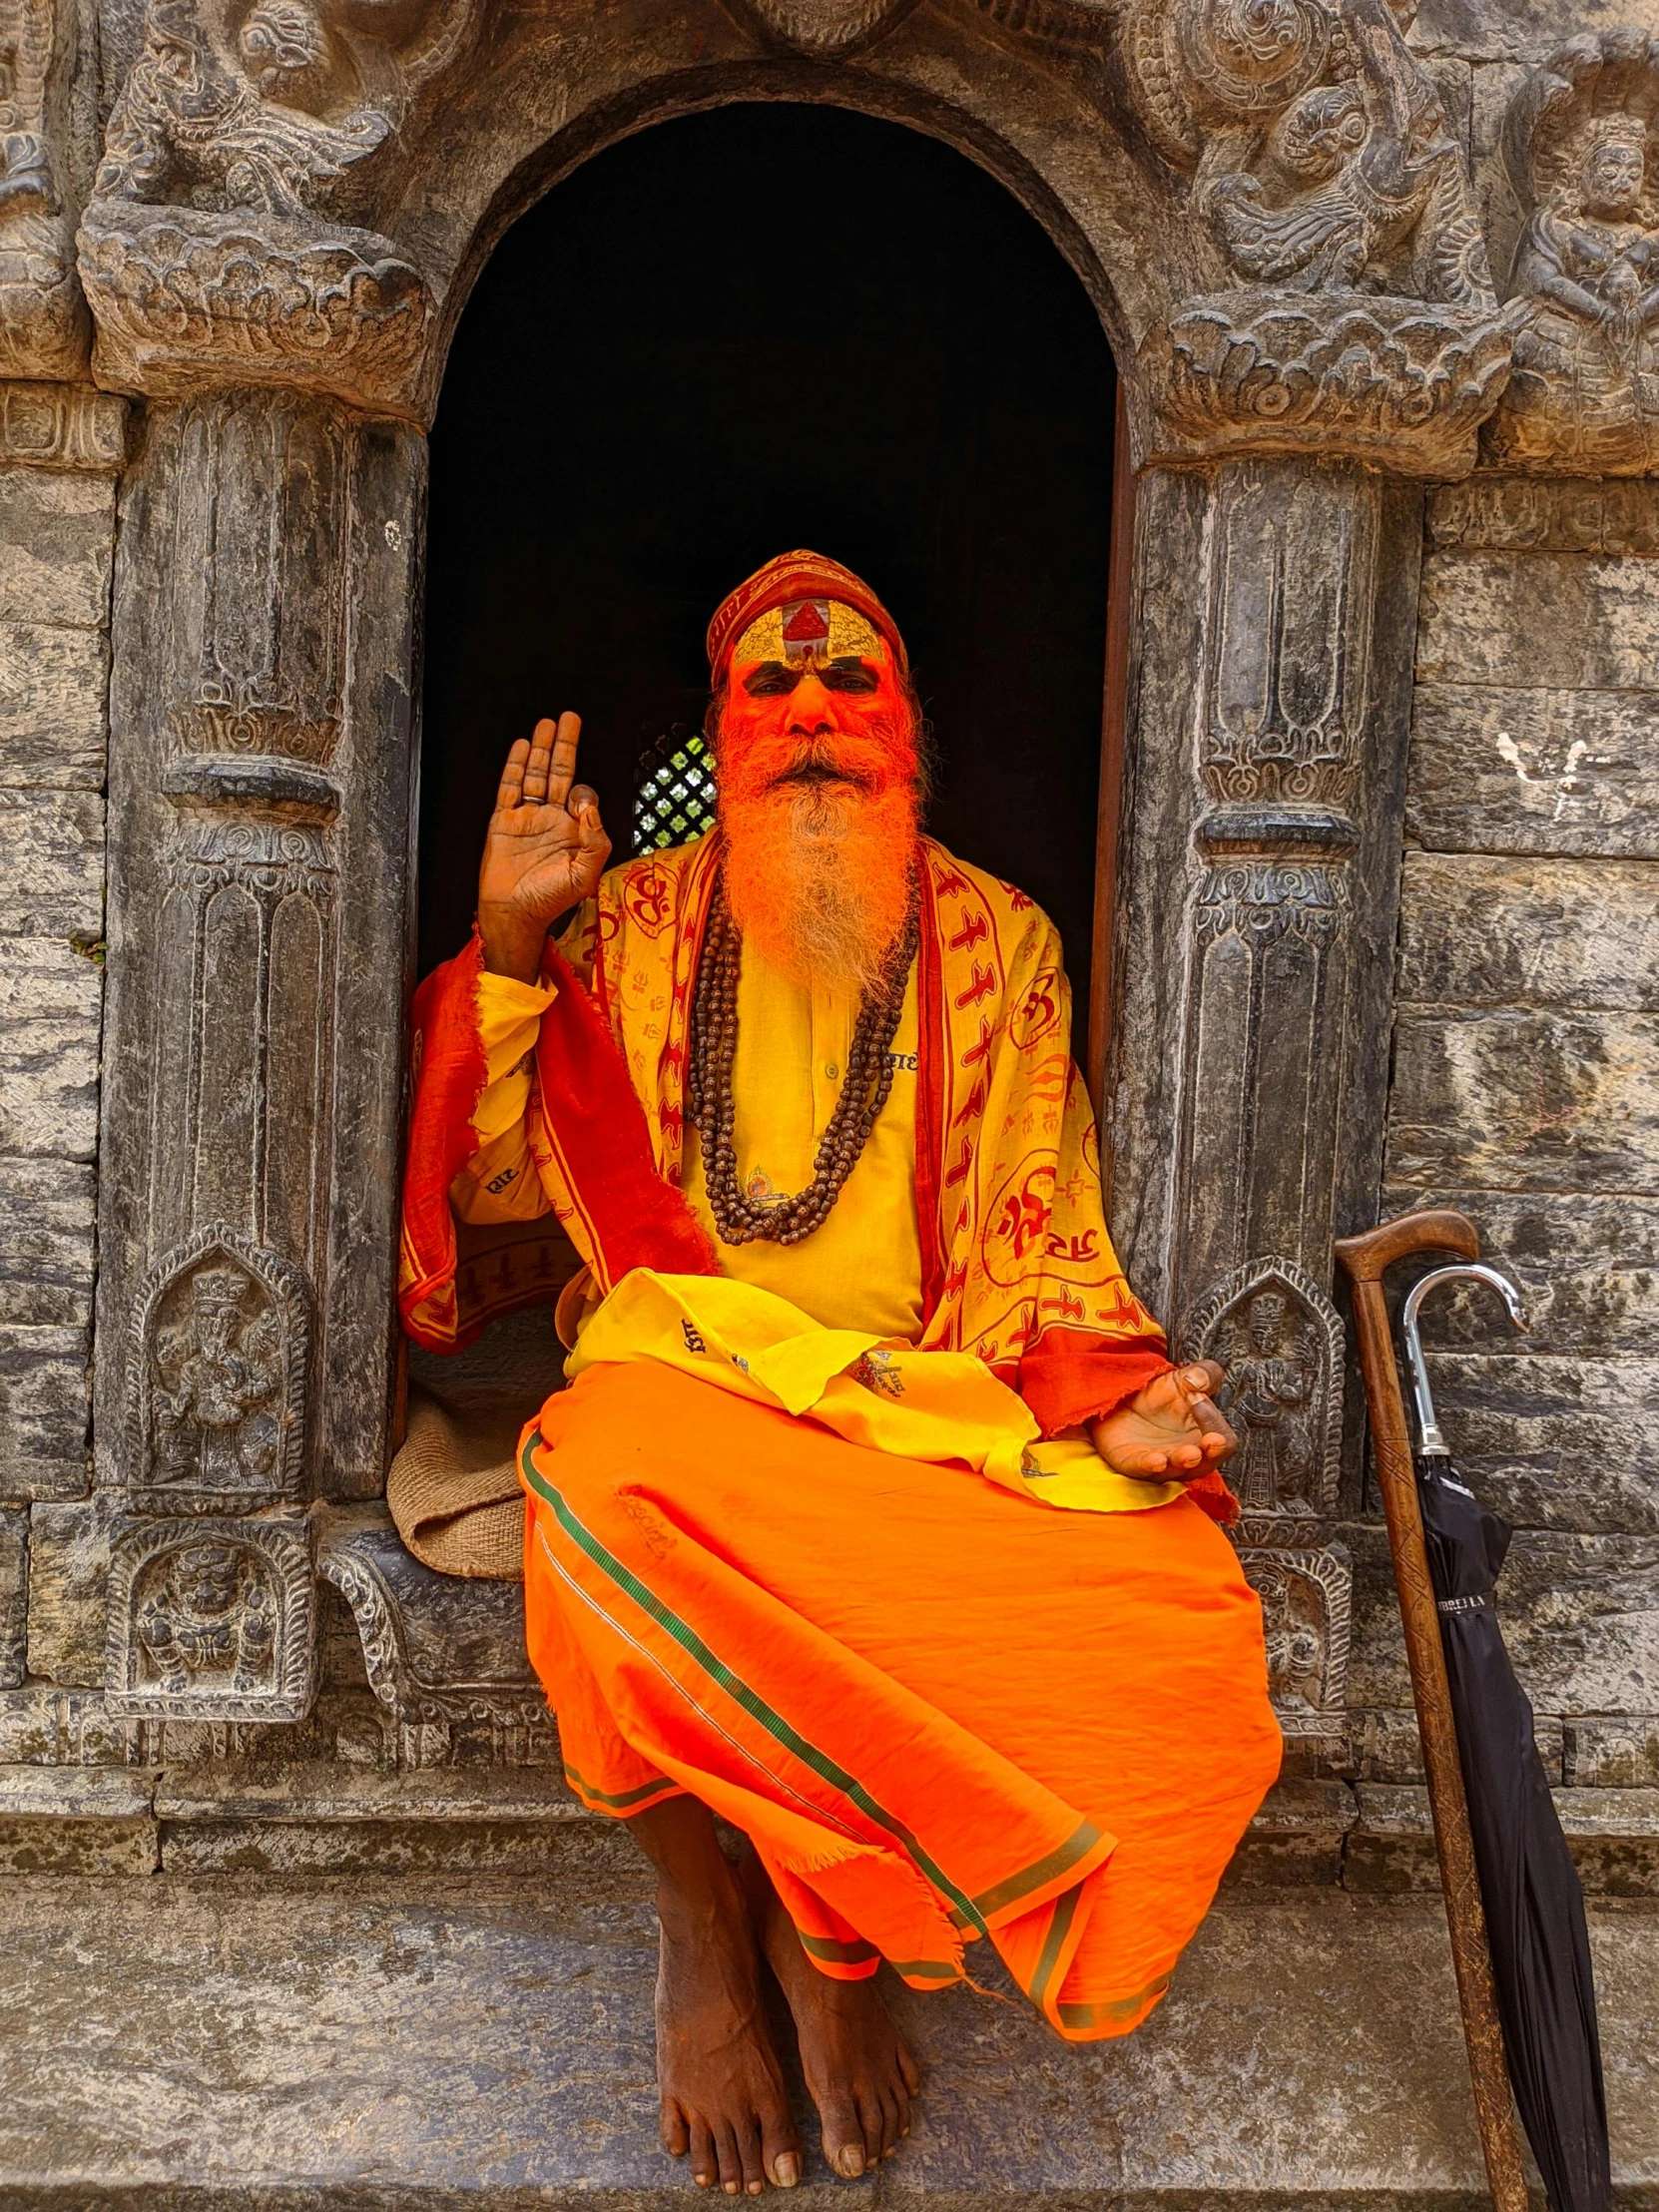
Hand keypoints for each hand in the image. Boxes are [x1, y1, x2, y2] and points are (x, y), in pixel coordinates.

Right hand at [477, 713, 609, 981]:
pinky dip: (516, 766)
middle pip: (560, 773)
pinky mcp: (503, 819)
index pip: (583, 796)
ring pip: (535, 774)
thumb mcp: (585, 876)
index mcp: (574, 831)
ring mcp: (527, 817)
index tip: (579, 803)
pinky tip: (522, 747)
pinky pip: (510, 787)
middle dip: (564, 745)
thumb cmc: (550, 900)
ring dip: (541, 749)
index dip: (584, 793)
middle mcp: (551, 819)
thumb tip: (590, 809)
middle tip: (569, 719)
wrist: (514, 913)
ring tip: (546, 724)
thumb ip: (597, 842)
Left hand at [1089, 1361, 1236, 1481]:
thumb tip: (1199, 1380)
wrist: (1119, 1401)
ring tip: (1189, 1454)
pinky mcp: (1133, 1464)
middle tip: (1212, 1441)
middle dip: (1210, 1453)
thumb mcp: (1184, 1378)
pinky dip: (1150, 1466)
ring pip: (1176, 1470)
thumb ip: (1204, 1373)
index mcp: (1204, 1437)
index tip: (1198, 1395)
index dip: (1214, 1421)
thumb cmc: (1159, 1396)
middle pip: (1206, 1463)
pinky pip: (1142, 1470)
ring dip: (1182, 1462)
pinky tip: (1156, 1461)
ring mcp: (1161, 1463)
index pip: (1223, 1439)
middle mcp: (1187, 1456)